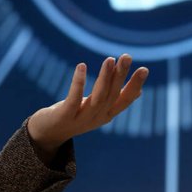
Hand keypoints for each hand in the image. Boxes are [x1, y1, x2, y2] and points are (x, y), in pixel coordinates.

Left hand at [26, 54, 148, 159]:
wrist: (47, 134)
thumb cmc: (74, 116)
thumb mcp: (97, 109)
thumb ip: (116, 100)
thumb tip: (139, 92)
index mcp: (106, 115)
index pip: (125, 100)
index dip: (134, 86)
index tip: (144, 69)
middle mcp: (97, 118)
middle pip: (111, 95)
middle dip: (120, 75)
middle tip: (127, 57)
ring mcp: (81, 118)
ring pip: (97, 97)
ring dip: (104, 78)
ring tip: (109, 59)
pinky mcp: (64, 116)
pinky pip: (74, 99)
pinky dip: (79, 83)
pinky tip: (82, 66)